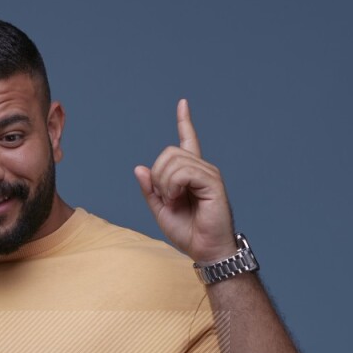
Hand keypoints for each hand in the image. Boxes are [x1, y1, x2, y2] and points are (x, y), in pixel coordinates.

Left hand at [134, 99, 237, 263]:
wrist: (205, 249)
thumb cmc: (187, 232)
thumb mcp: (160, 210)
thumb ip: (150, 190)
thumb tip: (139, 168)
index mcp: (190, 173)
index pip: (188, 141)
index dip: (185, 122)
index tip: (182, 103)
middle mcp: (201, 169)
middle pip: (168, 152)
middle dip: (158, 175)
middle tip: (165, 197)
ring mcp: (208, 173)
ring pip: (174, 161)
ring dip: (164, 183)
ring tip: (174, 201)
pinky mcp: (212, 181)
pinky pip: (184, 172)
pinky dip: (173, 185)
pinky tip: (178, 198)